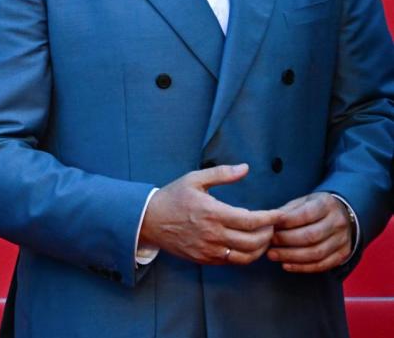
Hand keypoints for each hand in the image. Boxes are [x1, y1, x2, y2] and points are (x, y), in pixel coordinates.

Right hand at [138, 164, 279, 264]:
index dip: (270, 218)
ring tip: (263, 237)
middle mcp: (212, 234)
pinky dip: (246, 255)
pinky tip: (247, 245)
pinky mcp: (204, 259)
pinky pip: (232, 262)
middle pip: (253, 241)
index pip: (251, 220)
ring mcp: (208, 250)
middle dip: (269, 233)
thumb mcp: (194, 179)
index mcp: (212, 213)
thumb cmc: (172, 197)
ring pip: (246, 256)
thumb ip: (221, 174)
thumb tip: (245, 168)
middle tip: (273, 225)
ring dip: (260, 248)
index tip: (280, 214)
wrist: (148, 220)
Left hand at [267, 192, 353, 272]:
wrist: (342, 215)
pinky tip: (286, 265)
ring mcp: (342, 240)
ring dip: (291, 256)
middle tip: (269, 242)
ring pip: (316, 253)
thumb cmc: (314, 208)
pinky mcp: (343, 254)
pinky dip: (302, 267)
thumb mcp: (302, 202)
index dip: (287, 222)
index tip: (271, 226)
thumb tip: (269, 222)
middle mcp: (338, 222)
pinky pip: (322, 265)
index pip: (306, 215)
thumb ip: (287, 211)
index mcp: (326, 205)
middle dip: (286, 241)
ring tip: (272, 255)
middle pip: (311, 236)